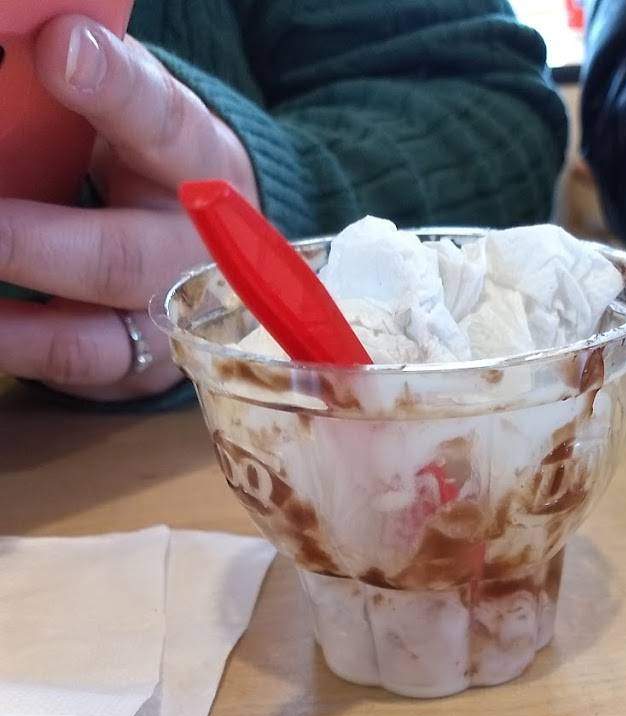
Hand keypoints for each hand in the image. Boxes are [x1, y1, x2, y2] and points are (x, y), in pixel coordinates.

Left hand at [0, 16, 258, 400]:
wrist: (214, 256)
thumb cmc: (147, 165)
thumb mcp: (130, 118)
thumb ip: (76, 93)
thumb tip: (16, 39)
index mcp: (196, 163)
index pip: (161, 122)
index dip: (113, 90)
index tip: (60, 49)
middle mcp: (192, 255)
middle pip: (113, 257)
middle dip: (23, 242)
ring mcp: (167, 326)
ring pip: (84, 337)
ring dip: (6, 324)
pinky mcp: (136, 374)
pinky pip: (65, 371)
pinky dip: (8, 350)